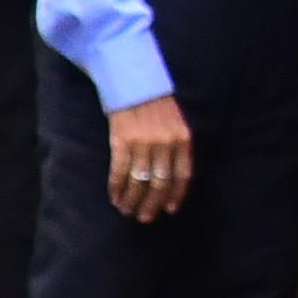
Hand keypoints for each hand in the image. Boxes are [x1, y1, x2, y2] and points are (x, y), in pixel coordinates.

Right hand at [104, 94, 196, 223]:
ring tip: (127, 211)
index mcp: (182, 138)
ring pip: (139, 181)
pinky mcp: (121, 142)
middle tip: (145, 218)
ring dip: (132, 200)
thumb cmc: (154, 101)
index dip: (176, 195)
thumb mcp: (175, 121)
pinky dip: (116, 188)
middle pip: (160, 183)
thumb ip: (176, 145)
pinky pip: (120, 172)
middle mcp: (165, 143)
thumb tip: (170, 177)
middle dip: (152, 204)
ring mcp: (143, 143)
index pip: (182, 175)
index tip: (169, 210)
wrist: (132, 79)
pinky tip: (114, 197)